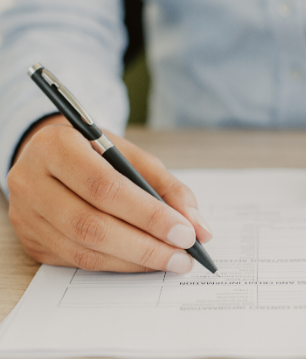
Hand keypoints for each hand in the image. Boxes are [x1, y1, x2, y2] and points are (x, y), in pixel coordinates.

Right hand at [7, 115, 211, 273]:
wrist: (50, 156)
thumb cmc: (94, 152)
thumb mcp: (130, 155)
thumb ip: (167, 187)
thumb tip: (200, 228)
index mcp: (56, 147)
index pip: (104, 187)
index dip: (147, 214)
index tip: (186, 233)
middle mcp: (32, 182)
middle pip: (92, 225)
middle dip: (145, 246)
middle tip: (183, 257)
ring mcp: (27, 215)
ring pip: (85, 250)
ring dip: (134, 261)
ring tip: (169, 261)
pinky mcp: (31, 239)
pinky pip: (78, 260)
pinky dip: (116, 264)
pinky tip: (140, 261)